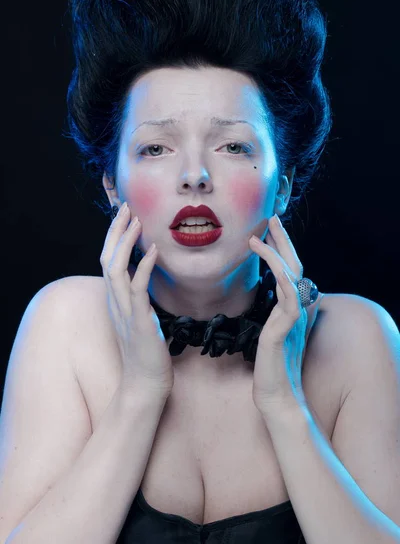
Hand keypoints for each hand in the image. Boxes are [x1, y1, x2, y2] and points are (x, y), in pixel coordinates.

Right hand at [100, 203, 173, 398]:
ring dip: (125, 243)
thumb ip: (140, 301)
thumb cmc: (147, 353)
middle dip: (115, 231)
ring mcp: (124, 311)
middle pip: (107, 258)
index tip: (124, 217)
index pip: (109, 261)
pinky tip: (154, 250)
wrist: (145, 384)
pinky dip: (144, 267)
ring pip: (116, 269)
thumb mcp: (141, 320)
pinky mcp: (139, 321)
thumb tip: (150, 285)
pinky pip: (137, 289)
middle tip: (126, 208)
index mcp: (116, 301)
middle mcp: (115, 302)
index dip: (114, 238)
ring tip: (136, 221)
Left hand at [249, 214, 320, 416]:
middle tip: (271, 217)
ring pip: (291, 276)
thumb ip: (278, 313)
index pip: (290, 270)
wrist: (276, 394)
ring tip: (257, 237)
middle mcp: (297, 309)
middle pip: (295, 266)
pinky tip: (269, 266)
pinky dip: (280, 278)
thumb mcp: (274, 332)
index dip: (282, 249)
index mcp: (292, 308)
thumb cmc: (272, 365)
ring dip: (275, 254)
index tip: (269, 230)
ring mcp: (293, 318)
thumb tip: (276, 298)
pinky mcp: (284, 329)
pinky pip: (287, 298)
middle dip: (283, 240)